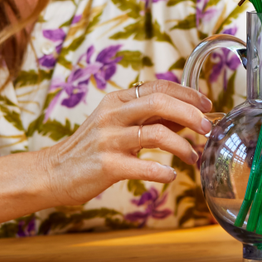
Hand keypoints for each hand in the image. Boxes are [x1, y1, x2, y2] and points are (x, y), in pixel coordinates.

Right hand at [35, 79, 213, 205]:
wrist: (54, 172)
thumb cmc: (91, 149)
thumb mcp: (118, 125)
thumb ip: (150, 119)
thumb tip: (188, 115)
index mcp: (116, 100)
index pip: (158, 87)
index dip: (187, 94)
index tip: (207, 105)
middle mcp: (112, 115)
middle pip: (159, 103)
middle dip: (190, 114)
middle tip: (207, 128)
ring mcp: (108, 139)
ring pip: (155, 134)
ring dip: (182, 146)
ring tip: (193, 157)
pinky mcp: (106, 165)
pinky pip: (143, 166)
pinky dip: (163, 171)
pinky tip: (171, 175)